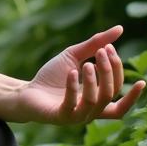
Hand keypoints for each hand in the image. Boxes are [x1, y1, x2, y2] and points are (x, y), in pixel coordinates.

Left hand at [17, 25, 146, 124]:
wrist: (26, 91)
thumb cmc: (53, 76)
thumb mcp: (74, 56)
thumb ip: (95, 45)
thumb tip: (120, 28)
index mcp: (98, 98)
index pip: (117, 89)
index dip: (119, 71)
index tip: (111, 49)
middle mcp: (91, 110)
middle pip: (110, 93)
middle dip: (109, 70)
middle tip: (101, 51)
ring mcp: (76, 116)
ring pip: (95, 101)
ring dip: (93, 80)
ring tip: (88, 63)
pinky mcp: (60, 117)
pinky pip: (71, 105)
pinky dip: (72, 87)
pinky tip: (72, 72)